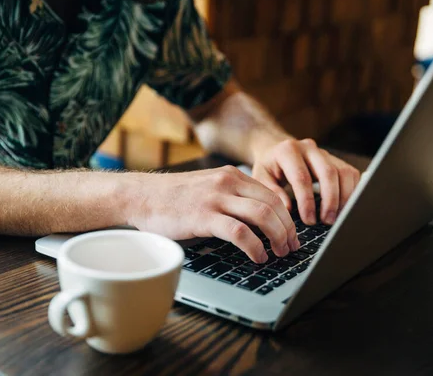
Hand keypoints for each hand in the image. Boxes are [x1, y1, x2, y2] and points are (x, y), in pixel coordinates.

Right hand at [122, 166, 300, 262]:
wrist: (141, 196)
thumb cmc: (173, 197)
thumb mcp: (208, 187)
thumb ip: (231, 196)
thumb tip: (258, 219)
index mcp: (232, 176)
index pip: (272, 195)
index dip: (288, 217)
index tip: (291, 233)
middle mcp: (228, 183)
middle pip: (274, 204)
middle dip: (288, 229)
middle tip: (291, 247)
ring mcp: (216, 198)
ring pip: (262, 215)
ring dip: (277, 237)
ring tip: (280, 253)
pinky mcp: (204, 216)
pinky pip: (240, 232)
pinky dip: (254, 247)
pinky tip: (258, 257)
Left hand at [252, 138, 359, 225]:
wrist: (275, 149)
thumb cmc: (268, 166)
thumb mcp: (260, 178)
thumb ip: (273, 192)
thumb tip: (288, 208)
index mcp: (288, 151)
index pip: (302, 177)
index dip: (307, 201)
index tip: (309, 220)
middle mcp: (309, 148)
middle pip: (328, 172)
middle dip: (331, 200)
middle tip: (327, 221)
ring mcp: (325, 152)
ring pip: (344, 172)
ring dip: (344, 198)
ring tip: (336, 217)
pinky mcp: (336, 159)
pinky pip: (351, 174)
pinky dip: (352, 192)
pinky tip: (344, 208)